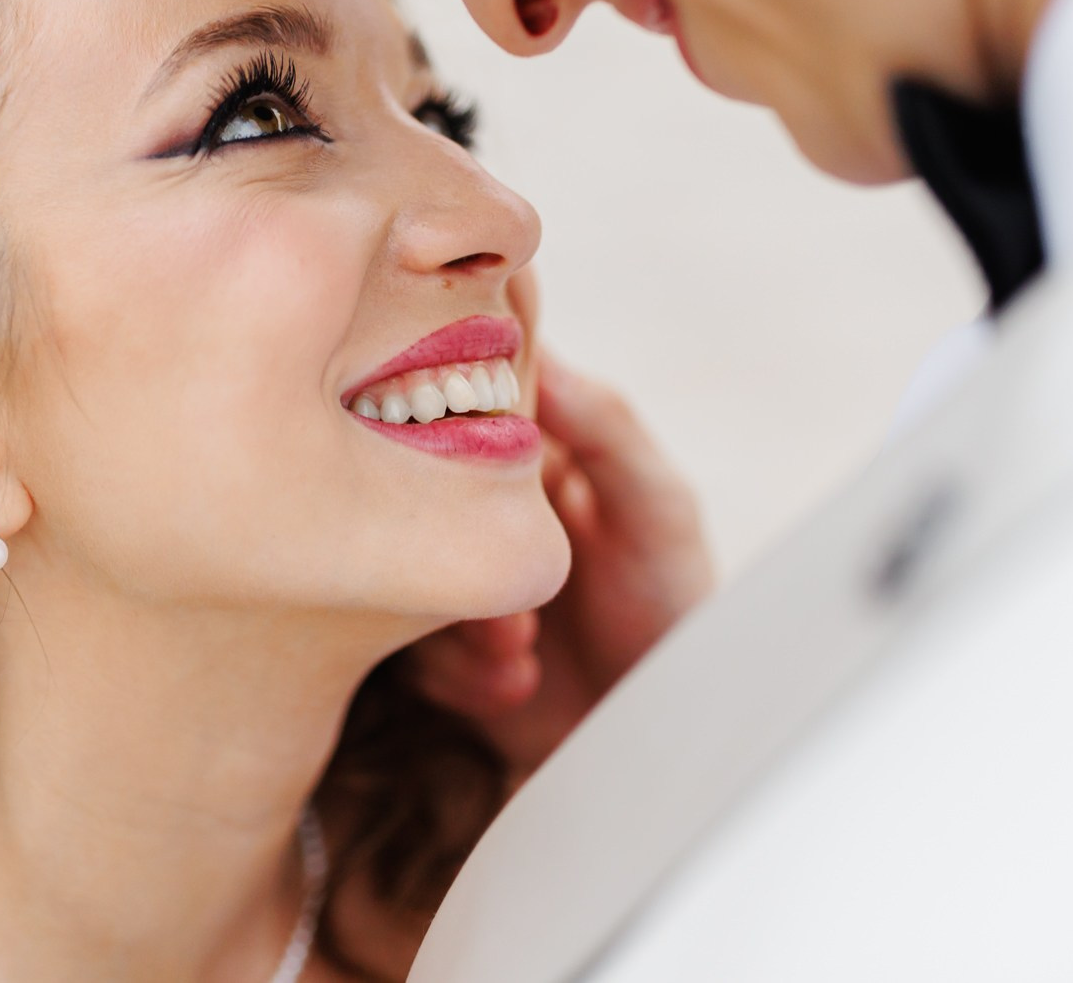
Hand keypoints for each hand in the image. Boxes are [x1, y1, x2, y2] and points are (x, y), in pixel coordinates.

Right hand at [410, 353, 714, 778]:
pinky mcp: (432, 643)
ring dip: (457, 623)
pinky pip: (400, 649)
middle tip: (513, 602)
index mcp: (530, 447)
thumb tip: (535, 348)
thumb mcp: (658, 510)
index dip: (445, 421)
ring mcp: (450, 572)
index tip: (451, 461)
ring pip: (398, 573)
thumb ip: (606, 427)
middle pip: (410, 492)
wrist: (662, 725)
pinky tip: (518, 683)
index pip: (462, 396)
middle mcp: (477, 504)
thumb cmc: (673, 604)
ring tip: (524, 649)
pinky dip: (458, 674)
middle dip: (452, 553)